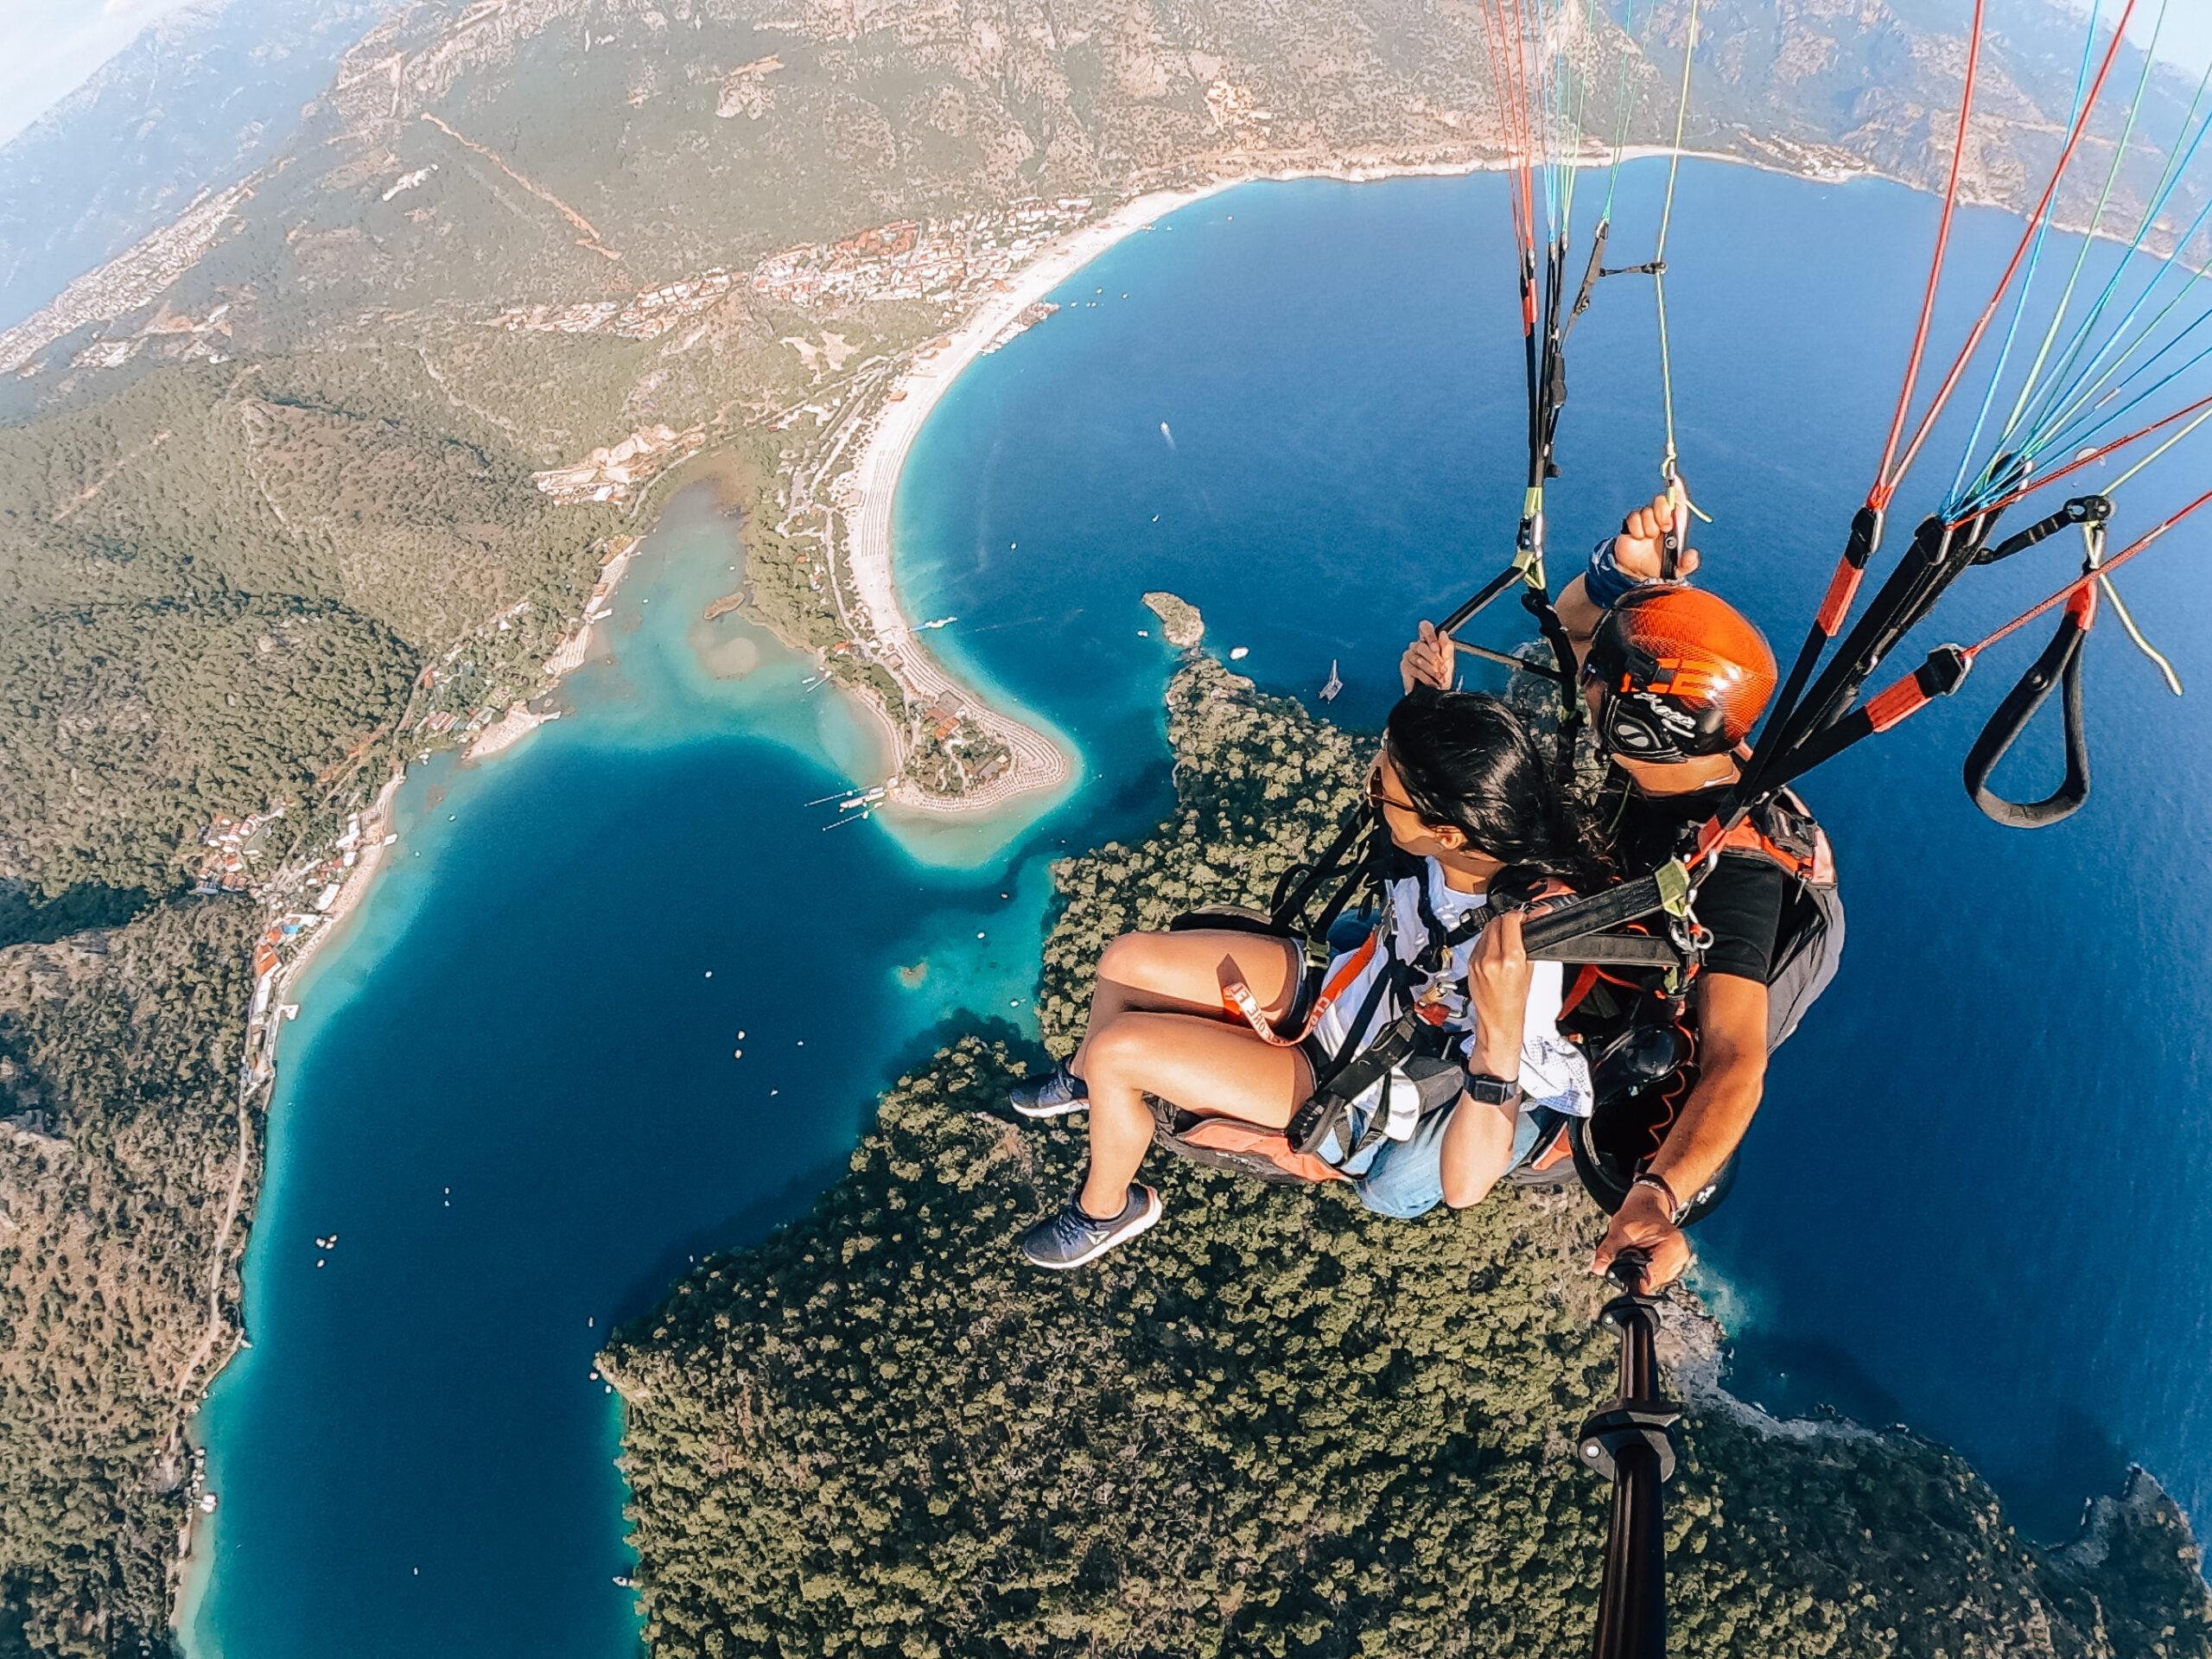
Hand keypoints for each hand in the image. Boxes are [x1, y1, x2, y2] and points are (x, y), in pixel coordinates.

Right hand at [1400, 619, 1455, 694]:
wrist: (1435, 693)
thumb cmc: (1441, 677)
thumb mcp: (1449, 661)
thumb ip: (1447, 646)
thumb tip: (1443, 634)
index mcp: (1428, 641)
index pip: (1424, 627)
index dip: (1429, 634)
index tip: (1437, 648)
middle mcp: (1416, 646)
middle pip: (1421, 645)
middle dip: (1434, 659)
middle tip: (1442, 668)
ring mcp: (1409, 656)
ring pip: (1419, 659)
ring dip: (1432, 670)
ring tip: (1439, 677)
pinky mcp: (1405, 667)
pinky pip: (1415, 670)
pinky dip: (1426, 678)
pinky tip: (1432, 682)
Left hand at [1465, 907, 1533, 1076]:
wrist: (1498, 1019)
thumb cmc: (1514, 1000)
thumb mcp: (1529, 971)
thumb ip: (1527, 944)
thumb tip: (1530, 923)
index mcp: (1511, 959)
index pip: (1510, 920)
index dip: (1519, 915)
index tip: (1525, 917)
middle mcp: (1491, 958)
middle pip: (1496, 921)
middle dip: (1508, 921)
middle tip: (1517, 927)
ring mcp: (1478, 960)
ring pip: (1486, 930)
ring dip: (1497, 929)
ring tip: (1507, 940)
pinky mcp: (1470, 962)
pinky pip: (1479, 942)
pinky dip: (1488, 941)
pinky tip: (1495, 951)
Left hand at [1591, 1183, 1692, 1289]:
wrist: (1648, 1205)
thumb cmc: (1638, 1212)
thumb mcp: (1619, 1229)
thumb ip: (1608, 1251)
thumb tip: (1598, 1268)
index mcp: (1673, 1246)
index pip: (1654, 1277)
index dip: (1635, 1279)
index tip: (1622, 1274)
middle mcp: (1680, 1257)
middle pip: (1654, 1281)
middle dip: (1636, 1274)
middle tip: (1628, 1256)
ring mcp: (1678, 1262)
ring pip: (1654, 1281)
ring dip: (1641, 1271)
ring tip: (1636, 1253)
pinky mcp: (1672, 1265)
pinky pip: (1655, 1276)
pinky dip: (1645, 1269)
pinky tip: (1641, 1257)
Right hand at [1613, 491, 1702, 583]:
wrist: (1637, 573)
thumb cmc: (1659, 567)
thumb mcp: (1677, 569)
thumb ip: (1687, 563)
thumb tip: (1692, 555)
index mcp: (1675, 524)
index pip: (1678, 502)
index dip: (1677, 490)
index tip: (1675, 480)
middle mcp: (1660, 519)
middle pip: (1661, 501)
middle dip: (1663, 512)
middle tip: (1665, 528)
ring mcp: (1645, 520)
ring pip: (1647, 511)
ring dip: (1649, 526)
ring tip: (1649, 538)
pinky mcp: (1631, 524)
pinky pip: (1633, 517)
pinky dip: (1637, 529)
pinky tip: (1639, 538)